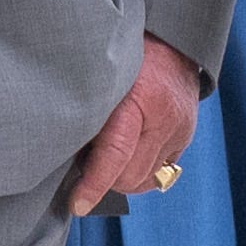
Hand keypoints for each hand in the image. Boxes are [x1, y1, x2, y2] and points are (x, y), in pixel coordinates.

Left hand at [63, 33, 209, 218]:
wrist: (174, 41)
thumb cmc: (128, 55)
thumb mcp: (103, 75)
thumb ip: (88, 110)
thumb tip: (61, 151)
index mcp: (140, 99)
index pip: (115, 154)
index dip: (93, 184)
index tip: (77, 204)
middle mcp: (164, 119)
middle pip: (129, 176)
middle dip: (104, 178)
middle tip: (85, 158)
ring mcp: (179, 131)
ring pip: (144, 180)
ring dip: (122, 176)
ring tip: (108, 153)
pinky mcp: (185, 139)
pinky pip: (159, 174)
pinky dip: (139, 171)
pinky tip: (128, 154)